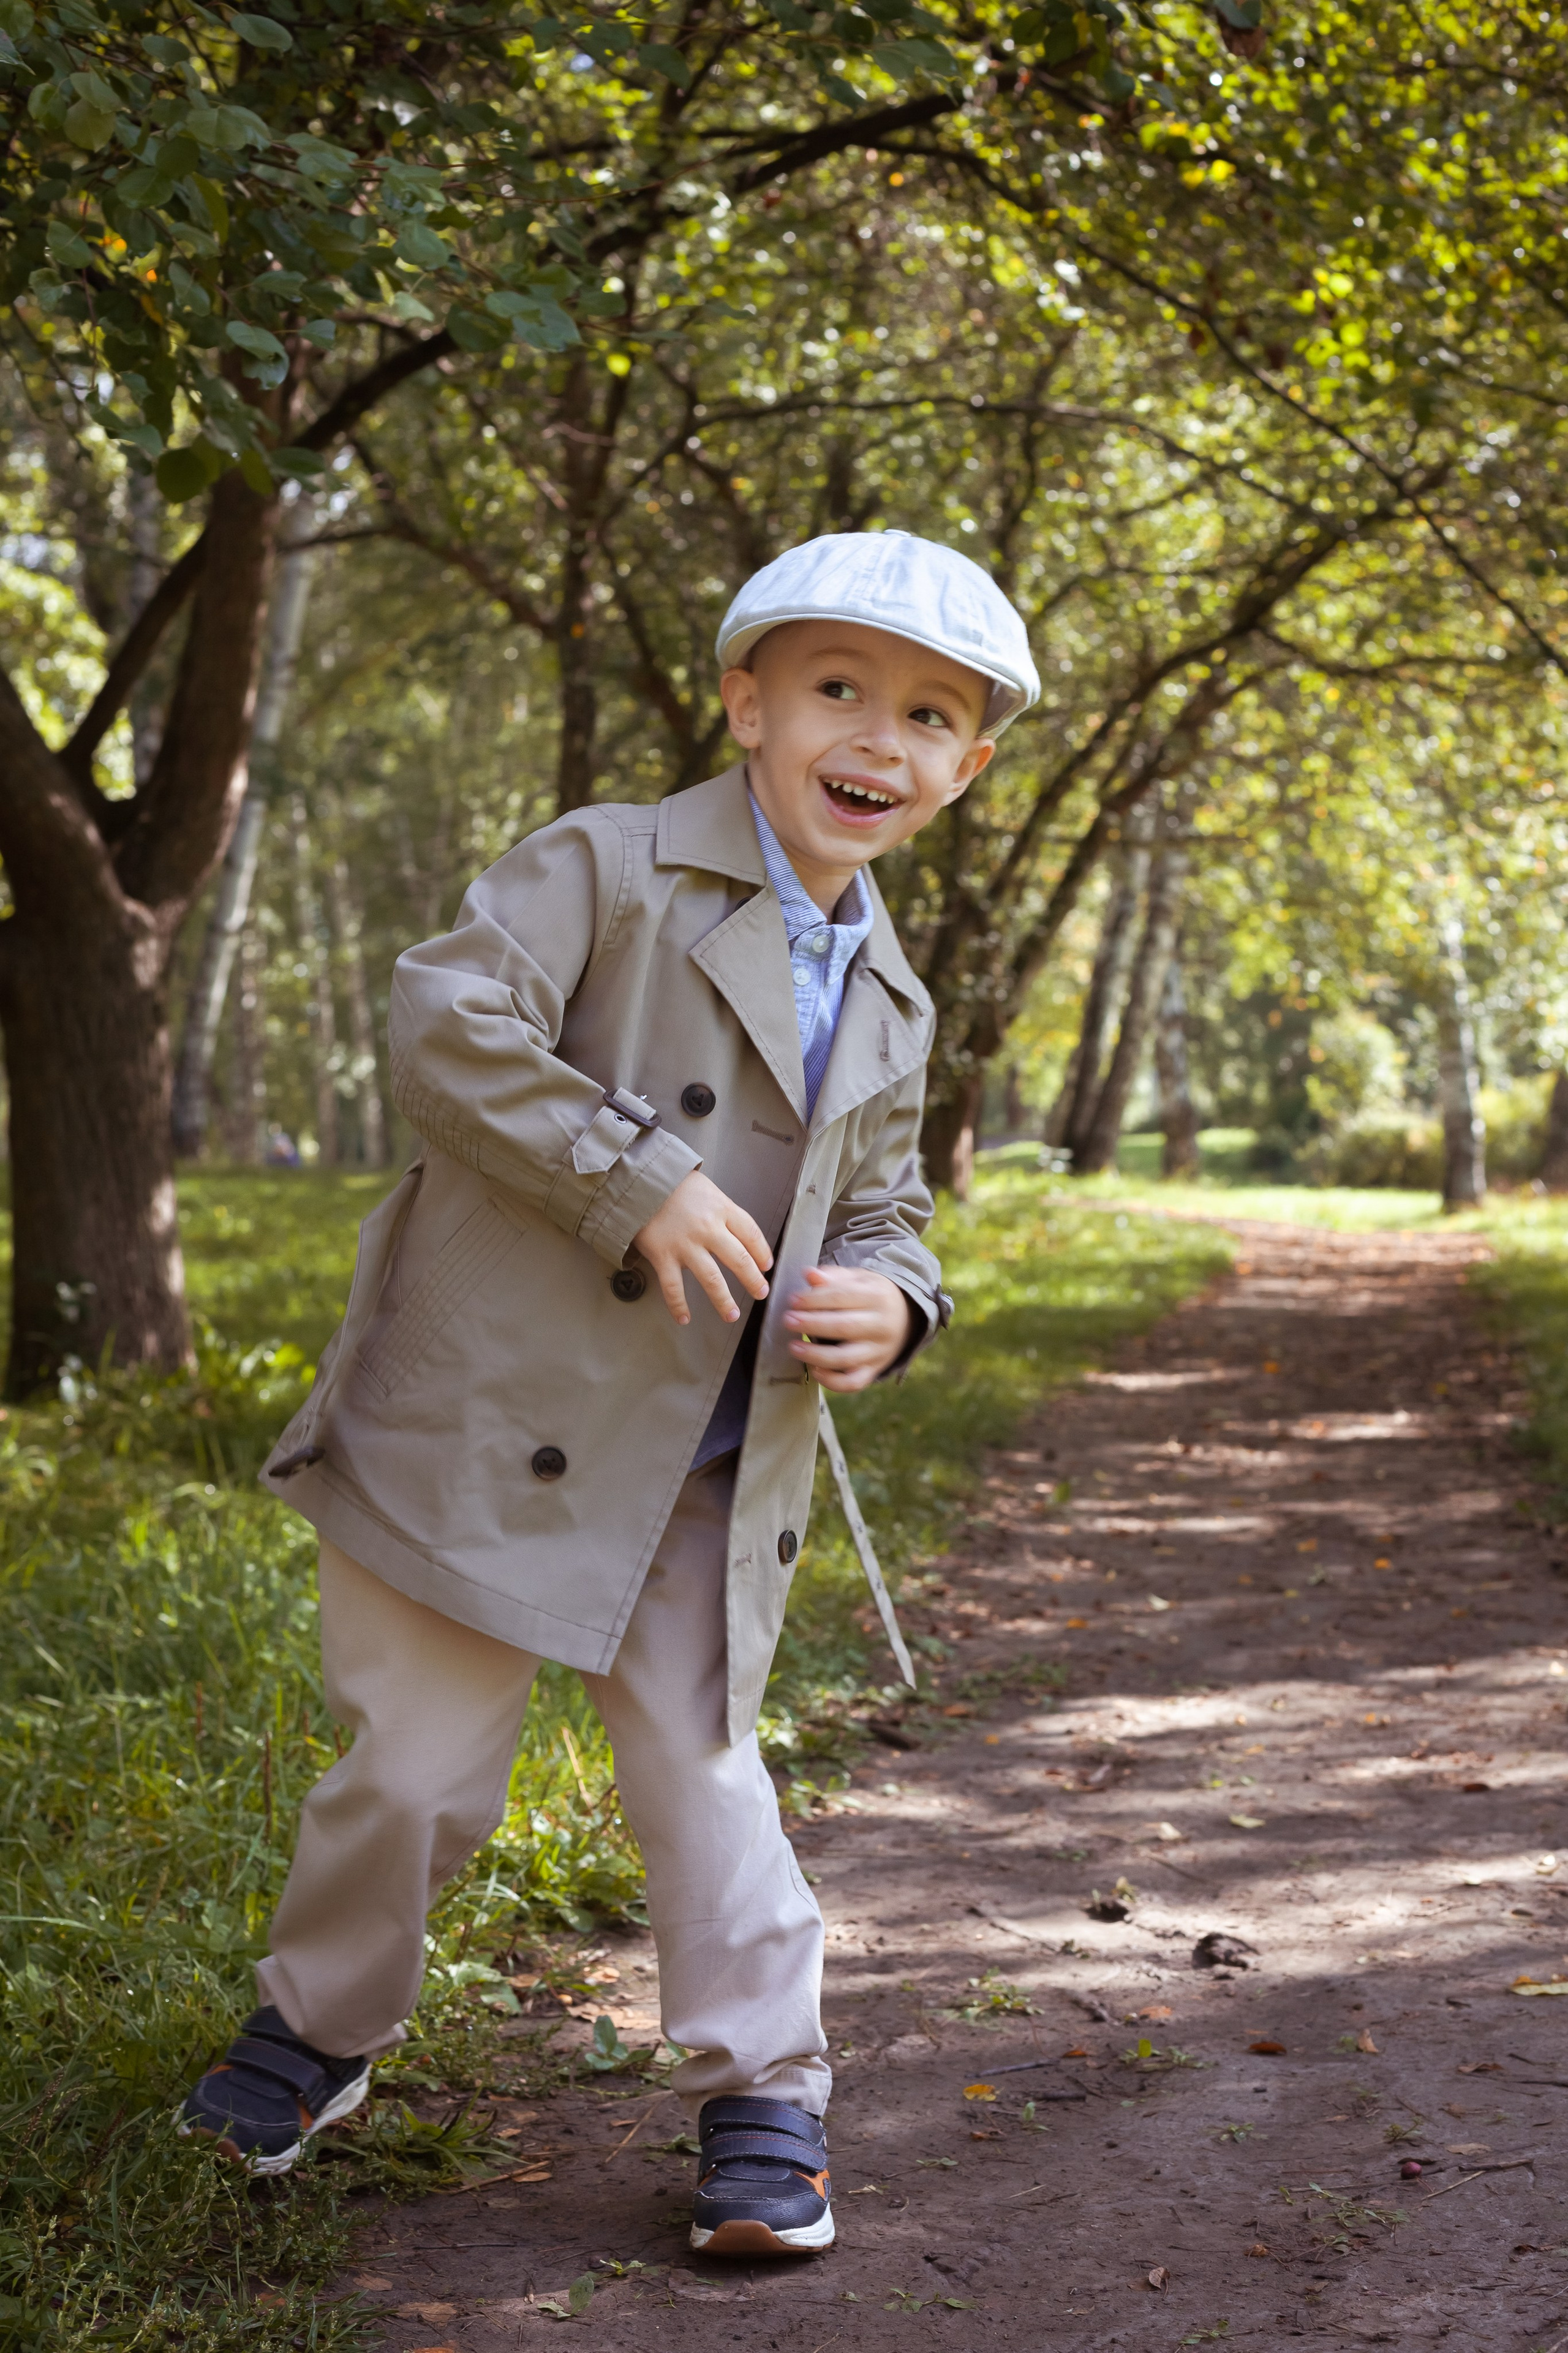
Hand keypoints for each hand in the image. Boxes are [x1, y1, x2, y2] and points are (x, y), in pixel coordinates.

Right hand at [632, 1173, 772, 1327]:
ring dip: (724, 1300)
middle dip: (753, 1280)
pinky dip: (679, 1306)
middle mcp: (708, 1229)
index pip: (751, 1234)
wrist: (638, 1178)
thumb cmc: (672, 1182)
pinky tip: (684, 1318)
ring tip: (731, 1314)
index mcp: (722, 1209)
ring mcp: (686, 1245)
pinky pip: (673, 1288)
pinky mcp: (663, 1256)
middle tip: (761, 1293)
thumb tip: (735, 1232)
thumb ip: (721, 1210)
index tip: (766, 1266)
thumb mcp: (706, 1188)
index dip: (762, 1253)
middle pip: (739, 1260)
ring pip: (712, 1280)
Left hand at [782, 1264, 914, 1393]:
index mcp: (877, 1297)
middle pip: (843, 1327)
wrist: (907, 1316)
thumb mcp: (859, 1279)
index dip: (814, 1299)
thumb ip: (834, 1277)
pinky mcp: (875, 1369)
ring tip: (794, 1347)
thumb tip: (809, 1274)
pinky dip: (832, 1381)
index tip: (793, 1300)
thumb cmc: (873, 1295)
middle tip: (788, 1320)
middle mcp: (881, 1325)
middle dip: (811, 1324)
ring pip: (846, 1358)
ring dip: (815, 1355)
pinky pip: (854, 1382)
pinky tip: (814, 1370)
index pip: (841, 1297)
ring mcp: (879, 1351)